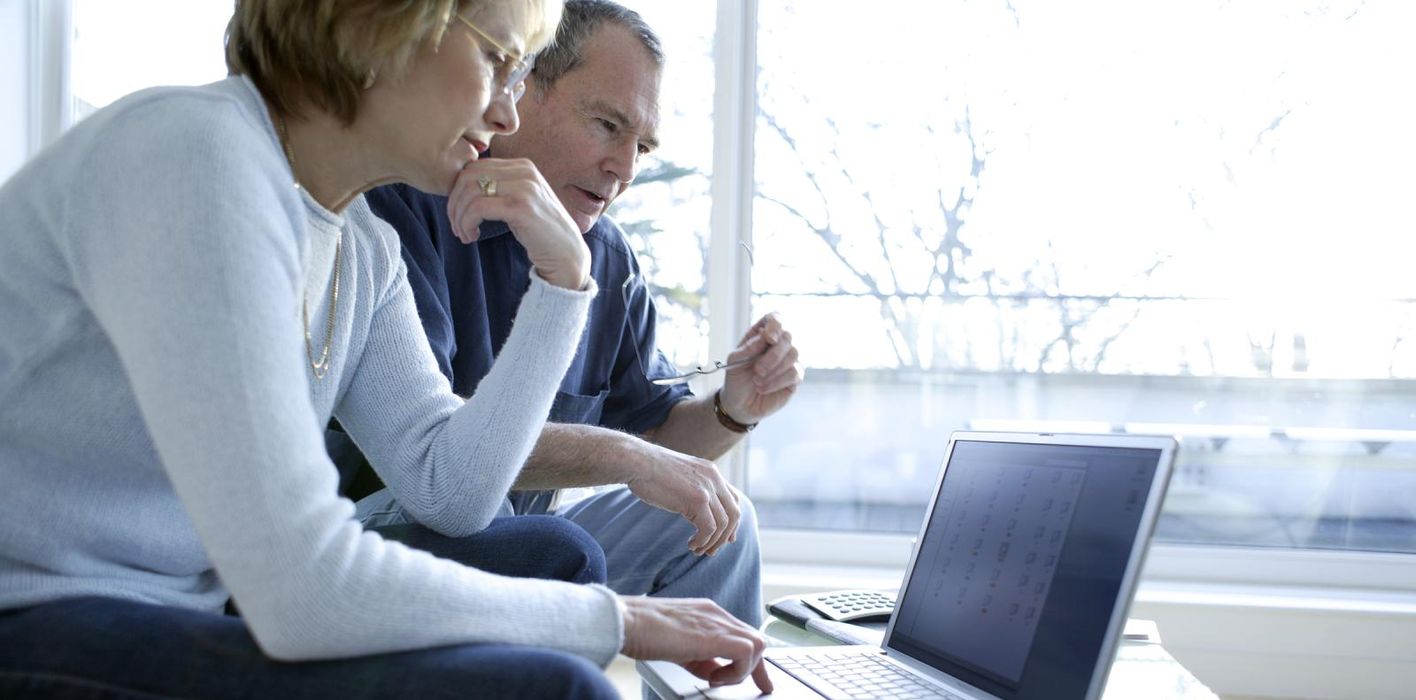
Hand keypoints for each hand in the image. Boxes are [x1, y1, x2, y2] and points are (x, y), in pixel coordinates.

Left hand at [446, 158, 589, 289]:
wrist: (567, 254)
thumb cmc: (539, 231)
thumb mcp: (519, 201)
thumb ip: (499, 187)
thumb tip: (460, 185)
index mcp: (522, 166)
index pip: (474, 167)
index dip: (458, 191)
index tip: (460, 215)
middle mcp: (524, 171)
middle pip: (468, 176)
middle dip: (455, 203)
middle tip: (457, 226)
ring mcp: (525, 188)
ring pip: (470, 191)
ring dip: (459, 216)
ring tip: (464, 234)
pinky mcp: (521, 208)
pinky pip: (479, 208)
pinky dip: (467, 223)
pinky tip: (472, 236)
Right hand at [620, 596, 773, 692]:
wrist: (625, 621)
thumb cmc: (641, 632)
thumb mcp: (677, 648)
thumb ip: (699, 659)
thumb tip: (713, 673)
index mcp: (708, 614)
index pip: (741, 635)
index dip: (752, 659)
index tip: (760, 678)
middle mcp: (716, 614)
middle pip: (754, 639)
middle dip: (759, 668)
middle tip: (762, 687)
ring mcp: (717, 621)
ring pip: (756, 644)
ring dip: (743, 670)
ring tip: (717, 681)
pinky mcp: (714, 635)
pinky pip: (746, 652)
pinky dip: (736, 671)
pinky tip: (713, 679)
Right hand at [623, 439, 740, 555]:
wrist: (636, 461)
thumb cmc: (649, 470)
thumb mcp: (680, 476)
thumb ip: (692, 488)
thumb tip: (696, 508)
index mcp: (711, 471)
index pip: (733, 499)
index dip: (732, 521)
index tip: (726, 538)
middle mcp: (714, 479)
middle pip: (733, 514)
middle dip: (725, 537)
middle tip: (710, 551)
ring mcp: (707, 489)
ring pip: (722, 525)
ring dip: (711, 543)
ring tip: (696, 550)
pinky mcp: (697, 500)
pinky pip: (709, 528)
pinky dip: (702, 541)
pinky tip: (690, 545)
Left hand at [719, 312, 803, 424]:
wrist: (739, 404)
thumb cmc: (736, 379)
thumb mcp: (734, 361)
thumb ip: (748, 347)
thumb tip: (766, 336)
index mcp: (762, 335)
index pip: (776, 319)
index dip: (775, 325)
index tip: (769, 338)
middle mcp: (778, 344)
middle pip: (787, 337)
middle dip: (773, 355)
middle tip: (757, 370)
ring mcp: (789, 360)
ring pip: (794, 354)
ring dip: (774, 370)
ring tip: (757, 381)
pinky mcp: (795, 377)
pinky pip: (795, 373)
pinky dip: (777, 381)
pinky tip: (763, 388)